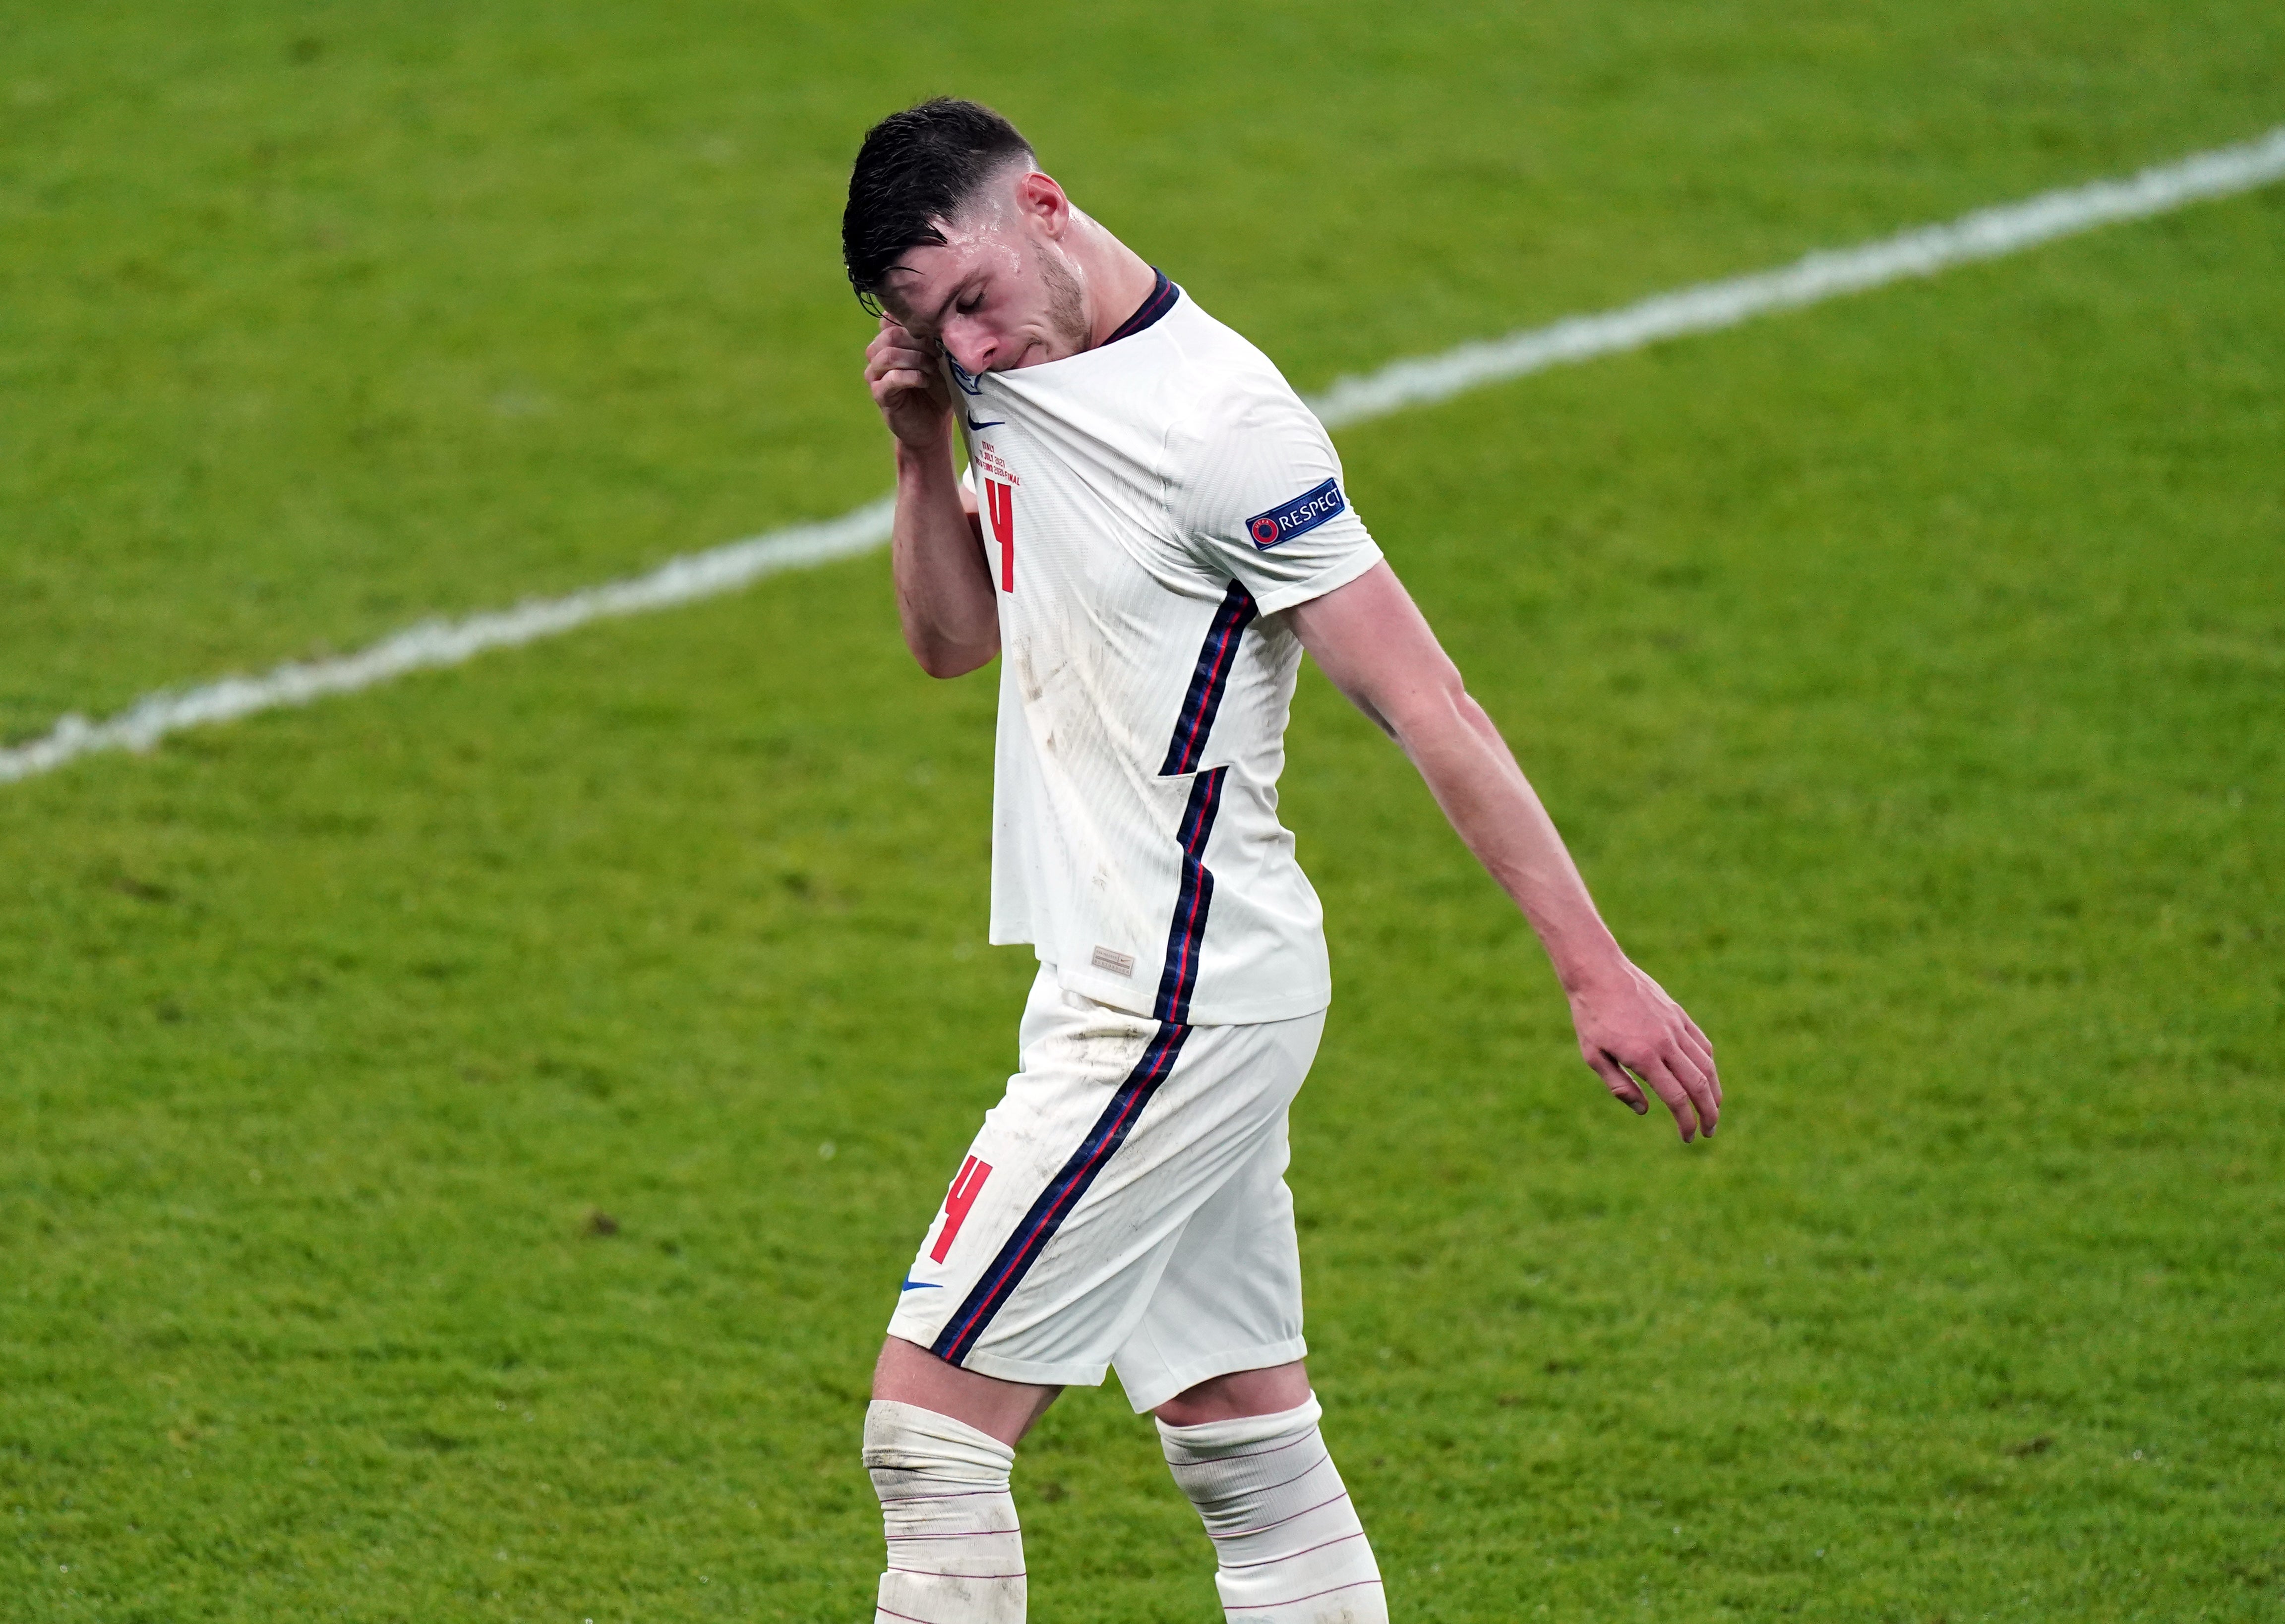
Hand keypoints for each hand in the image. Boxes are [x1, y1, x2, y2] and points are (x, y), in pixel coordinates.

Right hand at [865, 316, 952, 450]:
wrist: (933, 424)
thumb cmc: (937, 390)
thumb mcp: (939, 361)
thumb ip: (932, 341)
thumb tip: (940, 322)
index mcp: (890, 343)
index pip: (888, 320)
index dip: (911, 322)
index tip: (934, 333)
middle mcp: (878, 355)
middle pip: (889, 336)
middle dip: (917, 342)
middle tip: (937, 354)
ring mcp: (875, 375)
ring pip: (887, 356)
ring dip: (915, 359)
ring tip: (932, 369)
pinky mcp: (880, 394)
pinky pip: (891, 379)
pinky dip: (911, 377)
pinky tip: (925, 381)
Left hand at [1567, 958, 1720, 1142]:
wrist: (1598, 972)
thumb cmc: (1590, 1016)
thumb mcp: (1593, 1055)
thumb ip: (1619, 1085)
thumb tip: (1644, 1110)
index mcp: (1643, 1056)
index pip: (1676, 1098)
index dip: (1686, 1121)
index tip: (1688, 1137)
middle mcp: (1665, 1042)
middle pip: (1699, 1085)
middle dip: (1709, 1113)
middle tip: (1709, 1131)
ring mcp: (1675, 1027)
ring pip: (1706, 1065)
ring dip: (1714, 1092)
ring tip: (1713, 1110)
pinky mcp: (1679, 1015)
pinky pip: (1702, 1044)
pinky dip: (1709, 1065)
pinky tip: (1707, 1078)